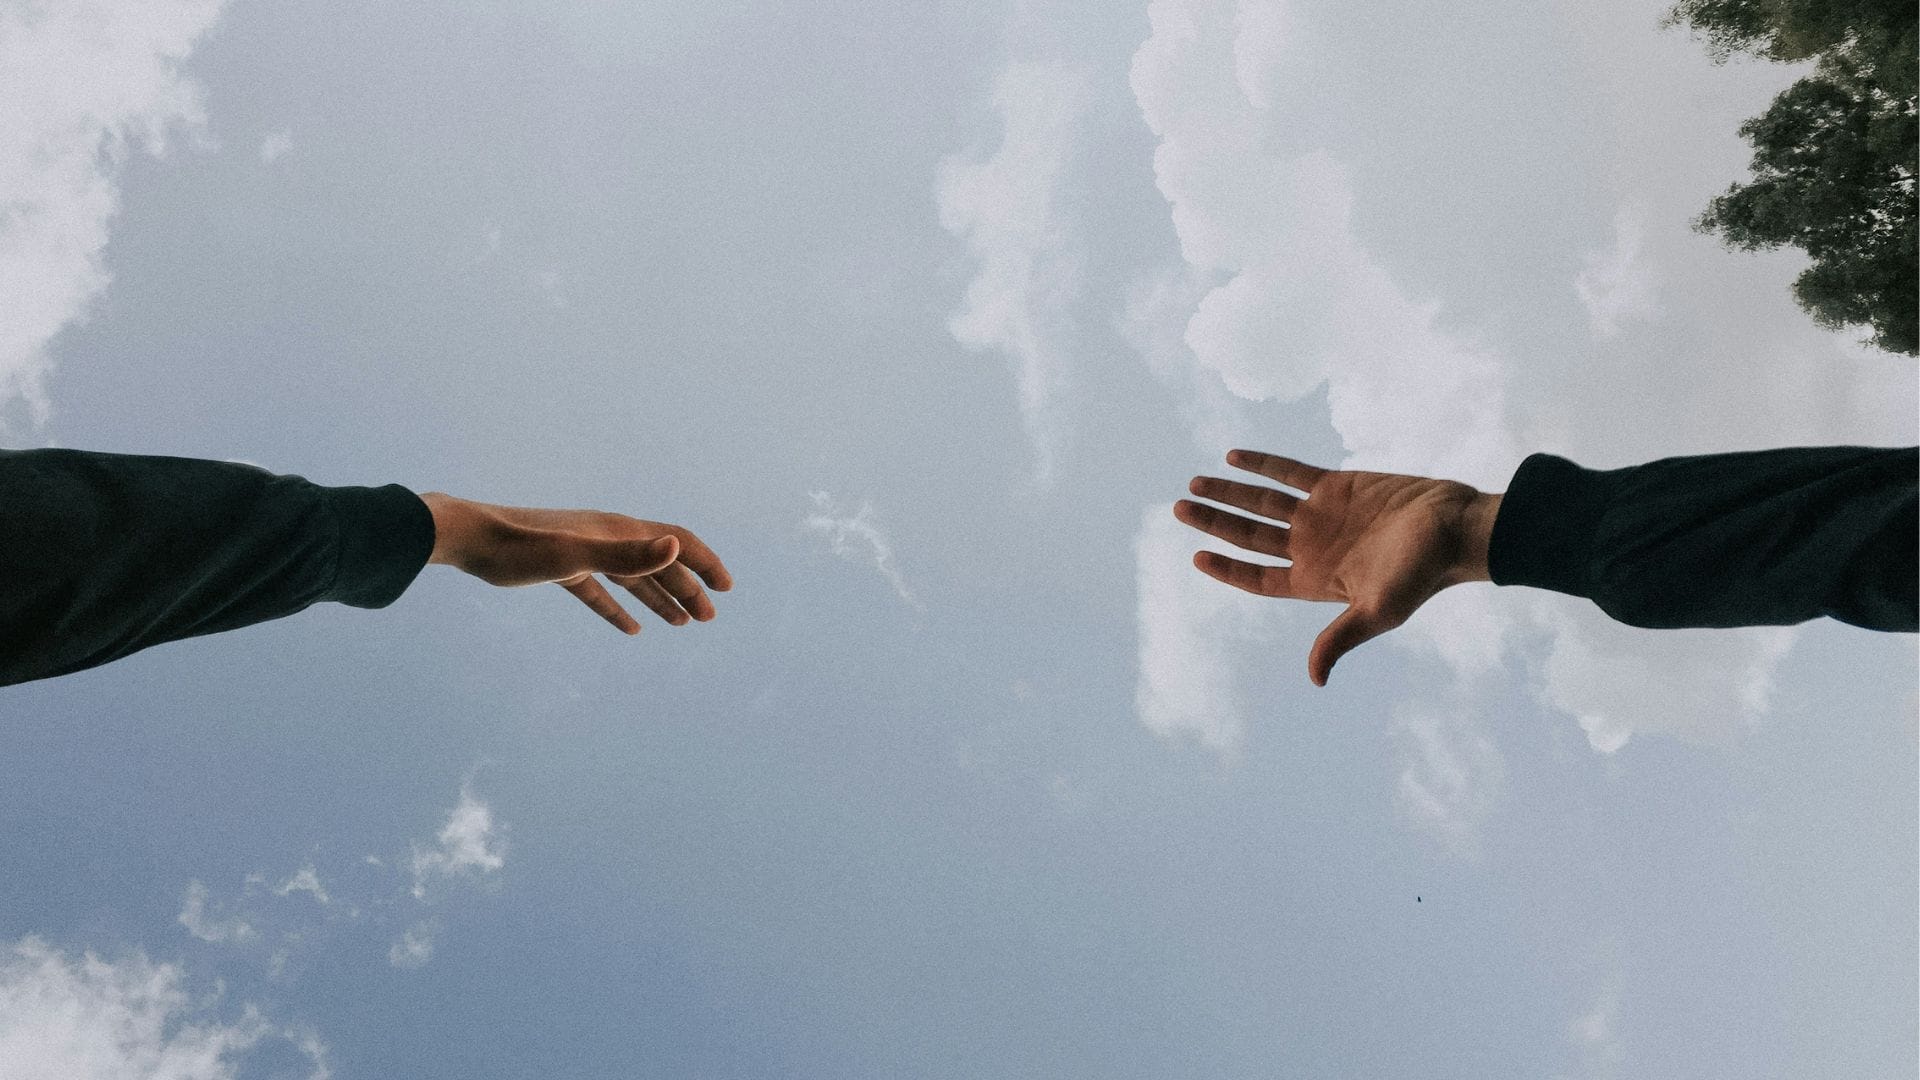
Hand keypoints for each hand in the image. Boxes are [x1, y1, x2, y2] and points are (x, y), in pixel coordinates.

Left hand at [417, 493, 731, 634]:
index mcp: (617, 531)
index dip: (704, 562)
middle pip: (659, 562)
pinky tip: (630, 630)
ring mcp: (584, 553)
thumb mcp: (575, 556)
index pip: (676, 541)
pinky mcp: (562, 570)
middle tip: (708, 618)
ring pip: (633, 578)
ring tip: (682, 624)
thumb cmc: (518, 548)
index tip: (726, 588)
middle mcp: (607, 538)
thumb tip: (676, 546)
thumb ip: (627, 555)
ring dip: (660, 599)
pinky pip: (601, 592)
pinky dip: (619, 609)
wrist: (469, 538)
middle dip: (688, 588)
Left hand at [1174, 450, 1500, 685]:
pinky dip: (1262, 465)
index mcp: (1314, 581)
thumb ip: (1339, 639)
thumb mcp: (1377, 611)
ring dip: (1229, 492)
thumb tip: (1315, 680)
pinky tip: (1232, 458)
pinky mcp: (1337, 485)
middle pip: (1250, 535)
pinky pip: (1290, 472)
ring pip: (1262, 502)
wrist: (1456, 527)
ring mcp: (1321, 515)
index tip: (1197, 556)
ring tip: (1194, 483)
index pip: (1257, 578)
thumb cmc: (1422, 574)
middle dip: (1214, 521)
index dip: (1227, 569)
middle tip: (1178, 508)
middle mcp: (1311, 548)